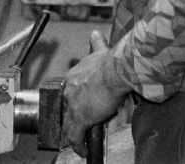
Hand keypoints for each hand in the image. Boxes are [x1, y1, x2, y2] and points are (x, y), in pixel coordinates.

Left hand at [62, 30, 129, 157]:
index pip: (72, 90)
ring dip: (75, 131)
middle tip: (84, 121)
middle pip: (68, 106)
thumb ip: (96, 44)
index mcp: (75, 74)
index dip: (77, 98)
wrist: (117, 71)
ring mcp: (73, 104)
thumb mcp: (101, 50)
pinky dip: (78, 145)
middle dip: (75, 114)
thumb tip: (94, 33)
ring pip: (69, 122)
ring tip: (80, 138)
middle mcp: (70, 88)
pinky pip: (75, 136)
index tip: (84, 102)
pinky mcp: (80, 118)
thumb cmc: (112, 62)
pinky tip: (81, 150)